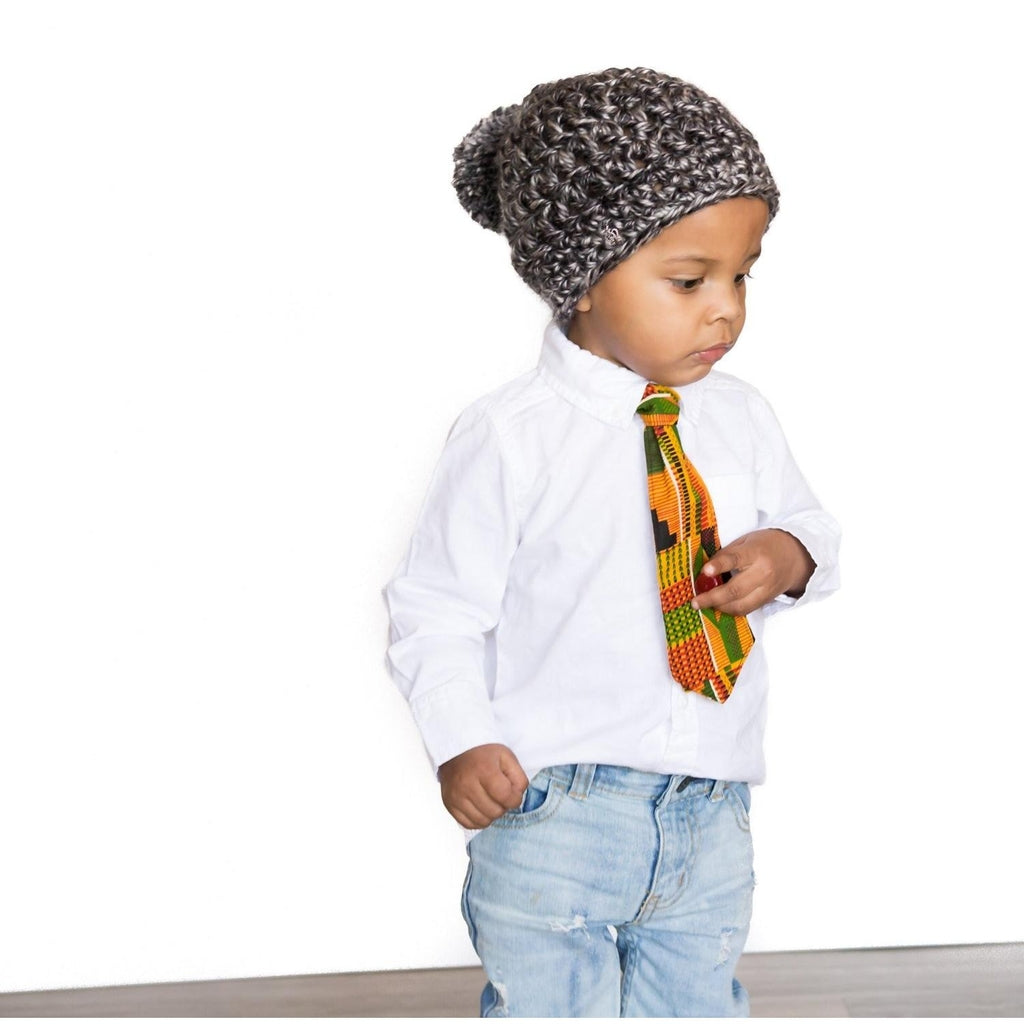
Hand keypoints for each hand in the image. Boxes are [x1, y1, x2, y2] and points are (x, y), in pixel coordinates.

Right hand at [438, 743, 529, 829]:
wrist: (456, 749)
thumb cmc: (484, 754)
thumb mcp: (507, 757)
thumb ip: (518, 778)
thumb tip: (517, 797)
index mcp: (483, 769)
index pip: (506, 797)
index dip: (515, 798)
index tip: (513, 792)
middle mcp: (467, 784)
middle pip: (495, 812)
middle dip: (502, 806)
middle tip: (500, 794)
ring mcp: (455, 796)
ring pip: (482, 821)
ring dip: (491, 814)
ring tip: (490, 800)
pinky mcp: (448, 804)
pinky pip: (468, 824)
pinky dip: (478, 819)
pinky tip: (480, 806)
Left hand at [689, 528, 814, 616]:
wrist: (796, 556)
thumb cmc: (766, 545)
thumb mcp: (746, 541)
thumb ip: (727, 554)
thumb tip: (705, 571)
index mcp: (756, 552)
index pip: (735, 559)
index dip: (719, 566)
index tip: (705, 571)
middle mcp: (763, 572)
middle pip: (736, 589)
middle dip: (712, 597)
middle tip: (695, 601)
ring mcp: (766, 589)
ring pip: (740, 605)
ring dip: (719, 607)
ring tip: (703, 604)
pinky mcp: (767, 600)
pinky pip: (746, 609)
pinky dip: (730, 609)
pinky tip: (719, 606)